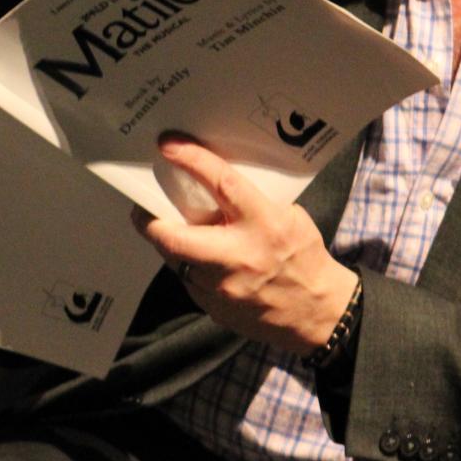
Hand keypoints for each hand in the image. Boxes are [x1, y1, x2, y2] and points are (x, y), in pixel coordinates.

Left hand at [132, 134, 356, 356]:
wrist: (317, 314)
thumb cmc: (303, 257)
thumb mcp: (288, 217)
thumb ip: (251, 202)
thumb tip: (214, 186)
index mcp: (263, 225)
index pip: (222, 185)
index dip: (192, 161)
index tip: (169, 146)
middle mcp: (238, 257)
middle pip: (174, 238)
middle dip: (150, 222)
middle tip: (143, 208)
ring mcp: (223, 289)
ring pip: (177, 262)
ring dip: (173, 245)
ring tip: (175, 231)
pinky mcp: (215, 309)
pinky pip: (190, 282)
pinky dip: (190, 267)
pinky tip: (201, 260)